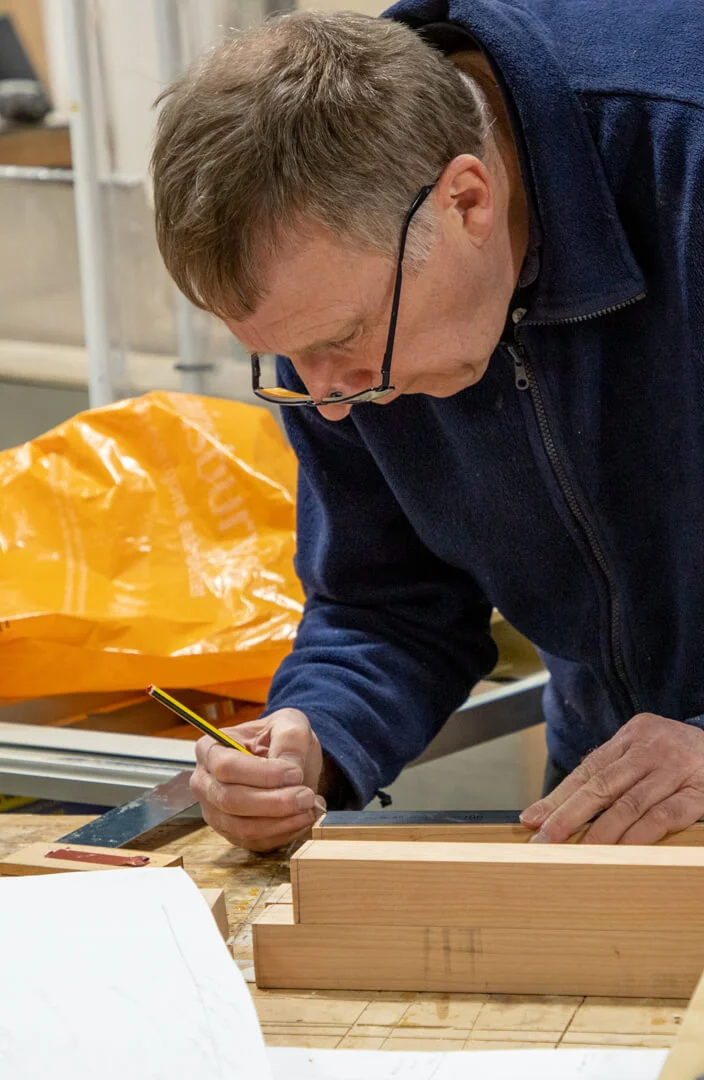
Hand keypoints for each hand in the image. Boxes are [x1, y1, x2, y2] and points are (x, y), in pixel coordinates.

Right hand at [190, 708, 325, 852]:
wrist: (286, 762)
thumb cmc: (280, 739)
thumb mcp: (289, 724)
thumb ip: (290, 738)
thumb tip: (291, 767)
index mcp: (209, 748)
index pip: (227, 767)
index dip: (263, 774)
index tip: (295, 773)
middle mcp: (205, 783)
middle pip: (231, 800)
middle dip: (275, 802)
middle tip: (307, 795)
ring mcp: (216, 812)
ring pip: (243, 827)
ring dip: (281, 821)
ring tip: (309, 807)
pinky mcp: (232, 833)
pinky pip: (255, 842)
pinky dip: (284, 833)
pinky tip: (303, 818)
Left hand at [521, 713, 703, 843]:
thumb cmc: (680, 754)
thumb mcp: (647, 748)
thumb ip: (615, 769)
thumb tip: (566, 802)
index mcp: (632, 735)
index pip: (587, 769)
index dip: (558, 796)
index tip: (532, 818)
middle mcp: (651, 749)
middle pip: (601, 785)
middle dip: (568, 815)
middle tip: (545, 839)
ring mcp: (675, 770)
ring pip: (629, 804)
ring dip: (601, 832)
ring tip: (578, 852)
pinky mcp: (698, 793)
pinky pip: (663, 816)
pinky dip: (640, 835)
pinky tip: (621, 850)